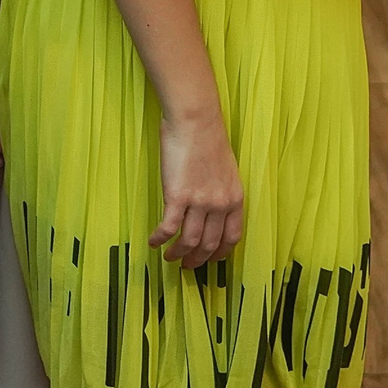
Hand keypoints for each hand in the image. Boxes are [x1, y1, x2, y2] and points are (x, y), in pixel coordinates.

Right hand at [152, 114, 242, 267]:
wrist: (195, 121)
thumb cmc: (208, 139)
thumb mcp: (226, 171)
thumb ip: (221, 193)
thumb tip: (211, 211)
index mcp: (235, 199)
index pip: (231, 238)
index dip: (220, 254)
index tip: (210, 261)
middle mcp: (219, 205)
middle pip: (209, 244)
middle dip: (197, 260)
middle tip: (186, 265)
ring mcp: (199, 202)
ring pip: (188, 241)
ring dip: (177, 253)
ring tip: (169, 257)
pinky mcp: (177, 197)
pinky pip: (168, 227)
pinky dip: (160, 238)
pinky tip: (153, 242)